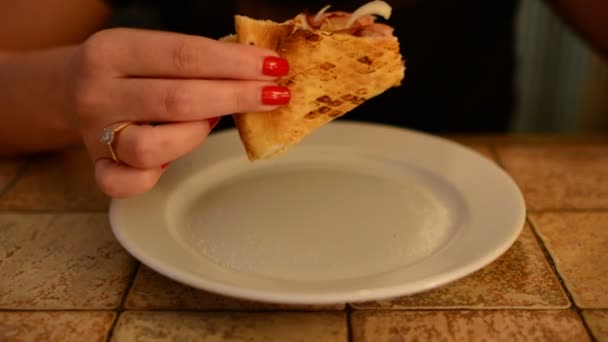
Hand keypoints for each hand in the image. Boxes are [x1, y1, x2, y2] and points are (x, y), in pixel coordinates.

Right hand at [66, 28, 289, 197]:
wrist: (68, 87)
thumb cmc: (130, 68)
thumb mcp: (152, 48)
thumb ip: (197, 59)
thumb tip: (260, 72)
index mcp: (112, 50)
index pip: (185, 56)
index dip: (235, 64)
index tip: (274, 68)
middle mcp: (97, 92)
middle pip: (178, 100)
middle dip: (236, 97)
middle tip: (274, 96)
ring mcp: (94, 134)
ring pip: (154, 147)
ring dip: (196, 134)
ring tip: (209, 121)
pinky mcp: (97, 168)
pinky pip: (129, 184)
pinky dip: (158, 174)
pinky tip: (174, 156)